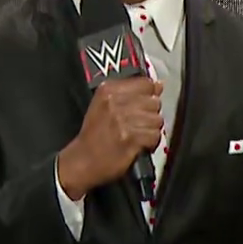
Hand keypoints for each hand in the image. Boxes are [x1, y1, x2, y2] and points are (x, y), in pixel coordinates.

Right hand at [59, 76, 163, 197]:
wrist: (83, 160)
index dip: (150, 95)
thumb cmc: (94, 133)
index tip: (145, 104)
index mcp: (108, 90)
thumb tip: (158, 86)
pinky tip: (139, 144)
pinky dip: (150, 142)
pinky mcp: (131, 138)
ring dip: (150, 129)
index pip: (146, 83)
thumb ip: (132, 92)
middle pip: (153, 102)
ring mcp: (123, 120)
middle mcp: (116, 102)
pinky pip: (154, 135)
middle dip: (150, 114)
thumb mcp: (104, 104)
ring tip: (138, 134)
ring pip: (156, 119)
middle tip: (139, 124)